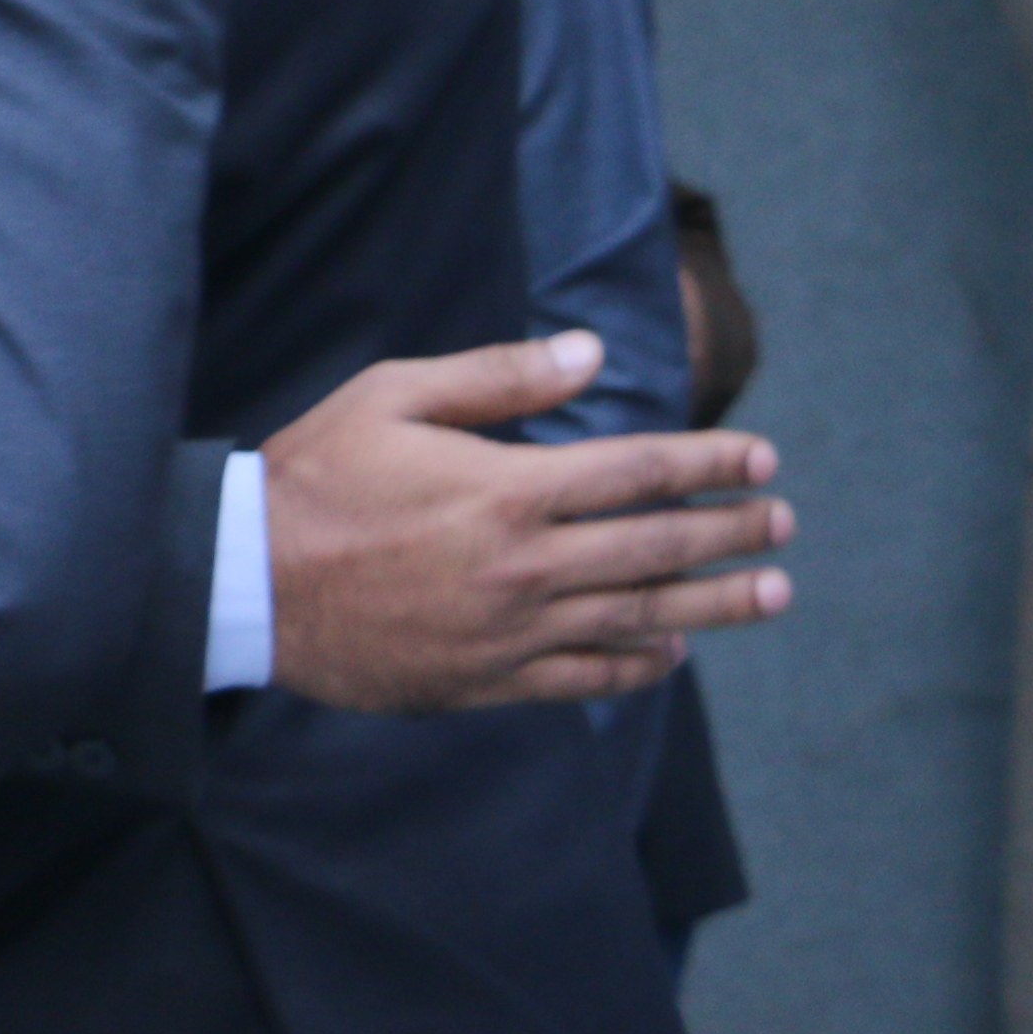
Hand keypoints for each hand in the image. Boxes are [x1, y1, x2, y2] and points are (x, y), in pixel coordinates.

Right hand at [263, 333, 795, 712]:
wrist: (247, 584)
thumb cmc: (315, 477)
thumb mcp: (392, 396)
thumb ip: (498, 376)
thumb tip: (592, 355)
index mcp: (509, 488)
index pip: (641, 471)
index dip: (711, 461)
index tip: (762, 458)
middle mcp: (526, 565)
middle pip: (659, 546)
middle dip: (734, 531)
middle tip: (785, 523)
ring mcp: (512, 630)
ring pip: (641, 617)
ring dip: (718, 603)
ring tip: (774, 591)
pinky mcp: (488, 678)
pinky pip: (587, 676)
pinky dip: (640, 663)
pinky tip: (673, 649)